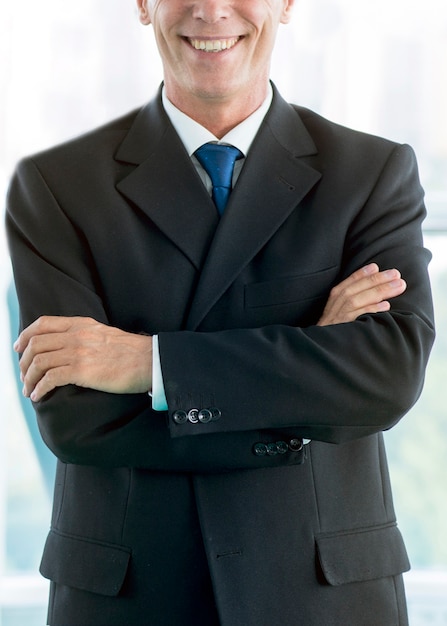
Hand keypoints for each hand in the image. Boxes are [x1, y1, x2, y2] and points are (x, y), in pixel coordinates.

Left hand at [14, 316, 152, 401]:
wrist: (150, 361)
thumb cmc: (132, 353)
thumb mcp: (105, 334)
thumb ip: (86, 336)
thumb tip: (70, 347)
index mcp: (81, 324)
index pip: (43, 324)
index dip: (25, 336)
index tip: (19, 348)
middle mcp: (77, 335)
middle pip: (36, 344)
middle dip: (23, 362)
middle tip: (23, 376)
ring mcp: (79, 352)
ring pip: (39, 362)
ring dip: (28, 378)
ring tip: (29, 390)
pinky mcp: (83, 371)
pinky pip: (50, 378)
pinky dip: (39, 388)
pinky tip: (39, 396)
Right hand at [317, 263, 406, 326]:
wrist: (323, 352)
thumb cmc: (336, 331)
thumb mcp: (339, 313)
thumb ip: (353, 299)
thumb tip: (374, 279)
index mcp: (333, 301)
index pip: (348, 283)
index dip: (362, 274)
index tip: (376, 266)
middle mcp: (334, 308)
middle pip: (354, 289)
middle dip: (376, 280)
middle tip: (396, 274)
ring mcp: (337, 319)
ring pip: (356, 300)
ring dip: (378, 291)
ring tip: (398, 286)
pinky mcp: (342, 331)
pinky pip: (357, 318)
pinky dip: (370, 310)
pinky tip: (385, 306)